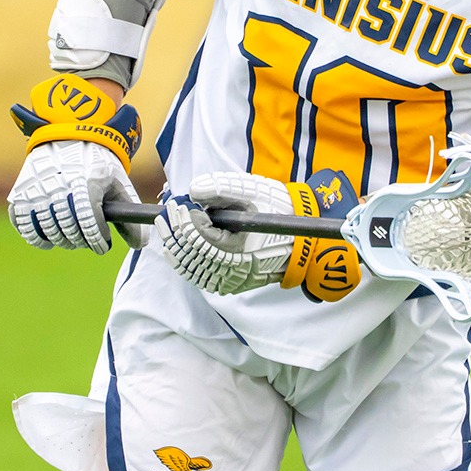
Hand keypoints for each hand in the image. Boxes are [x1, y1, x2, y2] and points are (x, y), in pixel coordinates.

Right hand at [7, 139, 138, 252]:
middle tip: (87, 239)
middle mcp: (60, 186)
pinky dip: (35, 236)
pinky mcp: (21, 192)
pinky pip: (24, 224)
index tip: (103, 245)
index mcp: (87, 183)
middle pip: (69, 230)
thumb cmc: (97, 163)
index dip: (98, 240)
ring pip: (47, 231)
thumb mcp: (117, 183)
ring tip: (71, 237)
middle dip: (81, 241)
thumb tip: (139, 245)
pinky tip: (47, 239)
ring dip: (62, 240)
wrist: (68, 134)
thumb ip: (129, 214)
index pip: (90, 224)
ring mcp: (37, 190)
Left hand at [156, 170, 358, 300]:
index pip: (198, 236)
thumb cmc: (280, 211)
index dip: (183, 218)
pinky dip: (187, 261)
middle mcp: (231, 270)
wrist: (303, 238)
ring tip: (167, 227)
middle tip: (167, 212)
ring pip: (192, 268)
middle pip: (190, 253)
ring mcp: (230, 279)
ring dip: (176, 246)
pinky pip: (201, 275)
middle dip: (176, 231)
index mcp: (237, 249)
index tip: (177, 203)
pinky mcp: (230, 282)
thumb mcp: (254, 192)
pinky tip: (177, 247)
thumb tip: (193, 190)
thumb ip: (222, 188)